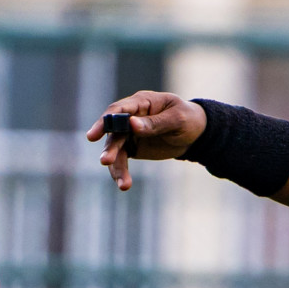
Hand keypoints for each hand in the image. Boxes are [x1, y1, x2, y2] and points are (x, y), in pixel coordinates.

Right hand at [86, 91, 207, 190]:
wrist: (195, 134)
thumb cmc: (188, 119)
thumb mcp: (177, 119)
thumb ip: (155, 123)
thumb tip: (131, 124)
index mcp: (141, 102)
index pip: (118, 110)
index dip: (104, 121)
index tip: (93, 135)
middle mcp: (130, 117)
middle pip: (114, 132)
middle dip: (110, 148)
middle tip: (105, 161)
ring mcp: (129, 133)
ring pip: (116, 149)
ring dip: (116, 167)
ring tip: (123, 184)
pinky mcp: (132, 147)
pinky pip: (121, 160)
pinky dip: (121, 172)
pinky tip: (124, 184)